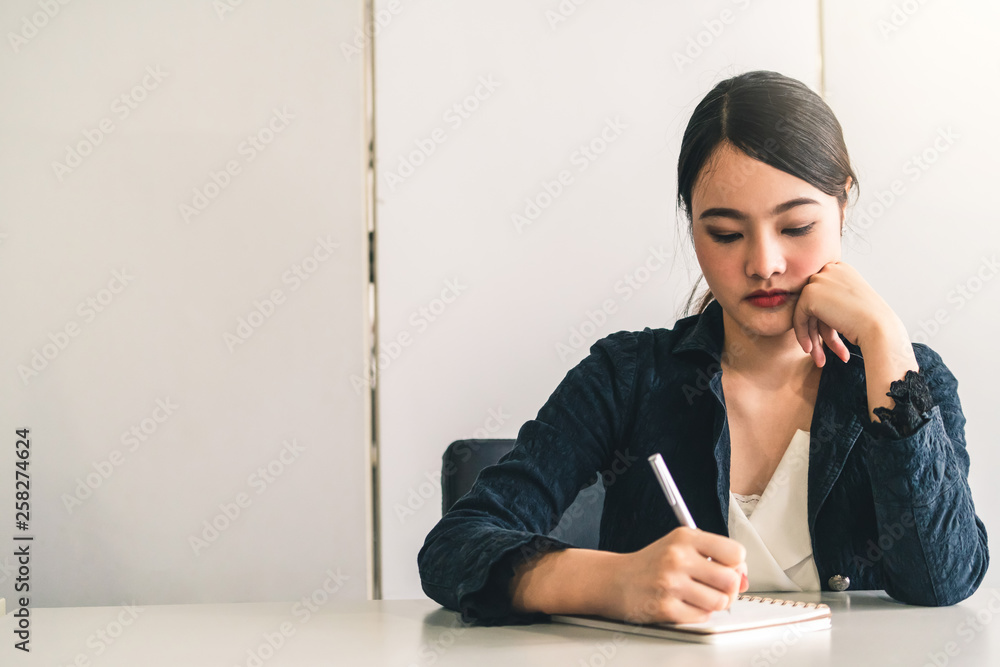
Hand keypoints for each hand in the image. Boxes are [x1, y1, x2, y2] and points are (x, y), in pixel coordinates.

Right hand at [608, 527, 747, 624]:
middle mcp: (678, 557)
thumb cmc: (653, 563)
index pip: (735, 552)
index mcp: (685, 537)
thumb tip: (744, 578)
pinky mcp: (665, 608)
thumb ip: (714, 557)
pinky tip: (684, 603)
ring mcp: (671, 584)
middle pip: (731, 580)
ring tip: (698, 595)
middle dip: (728, 588)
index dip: (736, 564)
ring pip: (720, 602)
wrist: (617, 580)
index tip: (728, 567)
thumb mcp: (681, 547)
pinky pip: (702, 617)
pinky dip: (698, 613)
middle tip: (716, 586)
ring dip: (713, 602)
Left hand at [791, 261, 905, 366]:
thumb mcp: (850, 305)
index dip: (826, 321)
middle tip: (823, 353)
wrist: (879, 327)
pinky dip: (802, 335)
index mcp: (841, 269)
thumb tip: (810, 313)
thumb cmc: (871, 321)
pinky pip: (799, 317)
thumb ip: (831, 302)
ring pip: (805, 312)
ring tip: (819, 359)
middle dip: (818, 331)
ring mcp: (819, 280)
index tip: (831, 339)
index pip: (824, 296)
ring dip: (812, 337)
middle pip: (814, 304)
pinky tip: (810, 350)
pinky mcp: (809, 294)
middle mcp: (830, 269)